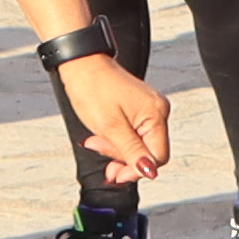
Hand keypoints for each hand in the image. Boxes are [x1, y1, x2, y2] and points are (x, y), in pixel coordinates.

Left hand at [42, 47, 175, 184]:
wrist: (80, 65)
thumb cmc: (92, 88)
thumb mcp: (110, 127)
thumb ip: (132, 151)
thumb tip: (149, 171)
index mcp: (156, 114)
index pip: (158, 157)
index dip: (136, 169)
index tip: (115, 174)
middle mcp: (157, 110)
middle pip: (148, 151)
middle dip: (122, 157)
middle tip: (99, 149)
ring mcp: (148, 108)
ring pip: (138, 144)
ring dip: (116, 148)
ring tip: (97, 139)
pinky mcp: (139, 108)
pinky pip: (133, 133)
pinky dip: (117, 138)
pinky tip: (103, 134)